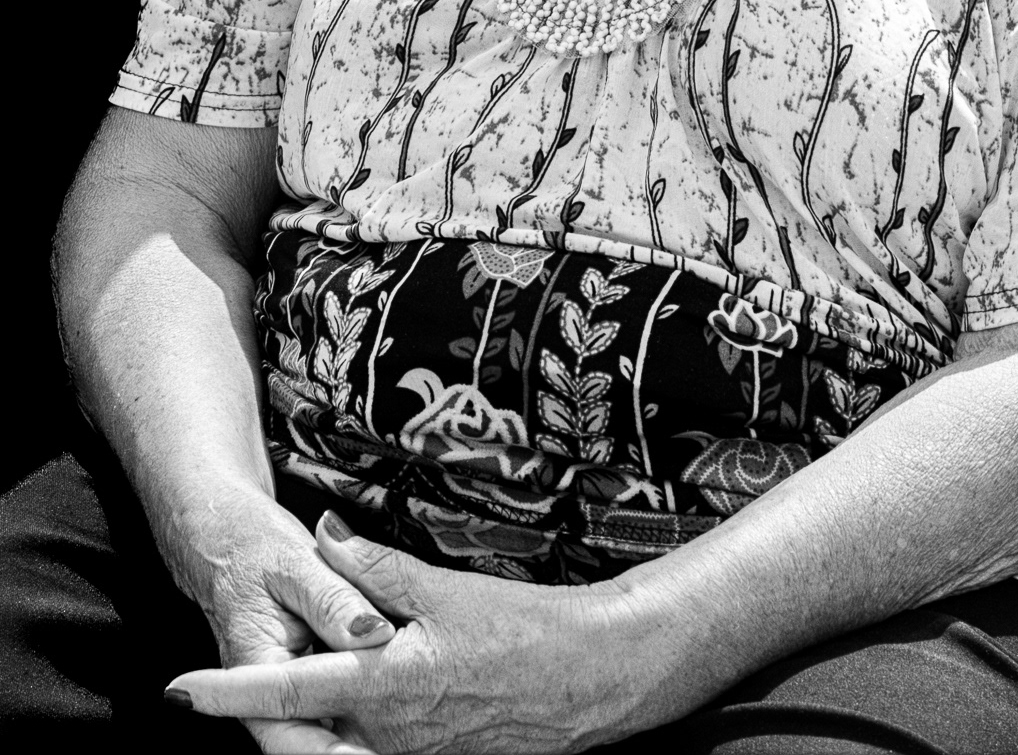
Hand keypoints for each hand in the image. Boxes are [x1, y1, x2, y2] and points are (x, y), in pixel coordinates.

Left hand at [165, 510, 638, 753]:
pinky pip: (371, 747)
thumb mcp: (445, 590)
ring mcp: (408, 751)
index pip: (287, 691)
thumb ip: (377, 566)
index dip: (228, 692)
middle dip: (256, 721)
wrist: (589, 679)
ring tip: (289, 683)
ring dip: (303, 723)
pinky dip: (346, 729)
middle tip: (215, 694)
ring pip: (334, 744)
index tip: (179, 690)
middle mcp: (386, 731)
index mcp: (383, 684)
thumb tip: (324, 532)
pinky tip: (350, 703)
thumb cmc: (523, 630)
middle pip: (299, 738)